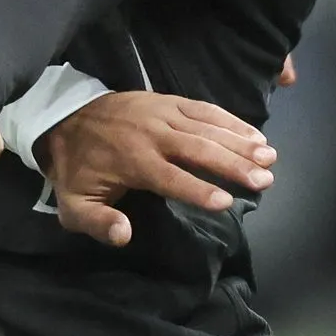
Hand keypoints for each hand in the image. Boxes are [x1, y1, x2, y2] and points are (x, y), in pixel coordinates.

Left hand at [36, 92, 276, 246]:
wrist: (64, 118)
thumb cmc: (76, 170)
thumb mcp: (74, 205)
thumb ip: (98, 223)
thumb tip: (125, 236)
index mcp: (132, 161)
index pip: (171, 177)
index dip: (198, 190)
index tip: (226, 203)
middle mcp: (152, 134)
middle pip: (199, 149)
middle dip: (234, 164)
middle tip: (265, 180)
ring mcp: (163, 113)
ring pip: (207, 127)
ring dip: (241, 141)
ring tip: (270, 157)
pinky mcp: (168, 100)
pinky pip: (204, 108)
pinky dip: (231, 120)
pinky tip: (256, 133)